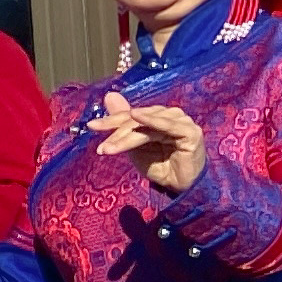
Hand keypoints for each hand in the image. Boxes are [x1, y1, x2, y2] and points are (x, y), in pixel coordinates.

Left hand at [90, 93, 207, 193]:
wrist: (179, 187)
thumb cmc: (158, 165)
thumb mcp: (134, 145)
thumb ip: (123, 122)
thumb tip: (109, 95)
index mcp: (156, 116)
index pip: (130, 115)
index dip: (111, 120)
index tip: (91, 126)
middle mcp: (170, 115)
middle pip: (137, 120)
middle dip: (116, 132)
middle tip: (101, 147)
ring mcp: (181, 121)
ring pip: (147, 125)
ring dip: (126, 137)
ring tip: (109, 149)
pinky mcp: (190, 131)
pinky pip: (167, 125)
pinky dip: (152, 120)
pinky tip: (137, 116)